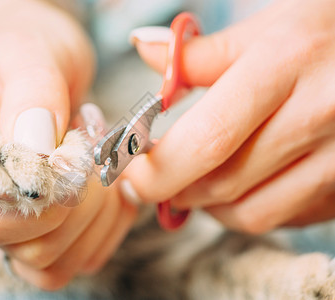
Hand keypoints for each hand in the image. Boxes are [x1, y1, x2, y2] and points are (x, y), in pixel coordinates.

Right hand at [0, 0, 135, 289]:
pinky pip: (76, 258)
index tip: (70, 151)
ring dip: (96, 217)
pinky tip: (109, 189)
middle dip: (79, 203)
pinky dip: (106, 228)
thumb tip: (37, 149)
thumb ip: (33, 93)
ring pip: (52, 263)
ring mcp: (6, 217)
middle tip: (92, 151)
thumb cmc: (23, 52)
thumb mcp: (27, 52)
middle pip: (23, 246)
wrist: (31, 63)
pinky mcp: (39, 227)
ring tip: (101, 166)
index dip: (37, 200)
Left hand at [125, 0, 334, 232]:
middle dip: (173, 189)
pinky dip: (245, 208)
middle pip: (221, 184)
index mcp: (285, 65)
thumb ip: (199, 53)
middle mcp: (316, 116)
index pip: (207, 138)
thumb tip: (145, 49)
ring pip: (249, 214)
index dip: (158, 168)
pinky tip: (241, 182)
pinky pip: (280, 218)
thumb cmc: (321, 35)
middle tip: (152, 179)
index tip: (129, 173)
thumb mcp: (264, 29)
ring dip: (207, 205)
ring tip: (197, 178)